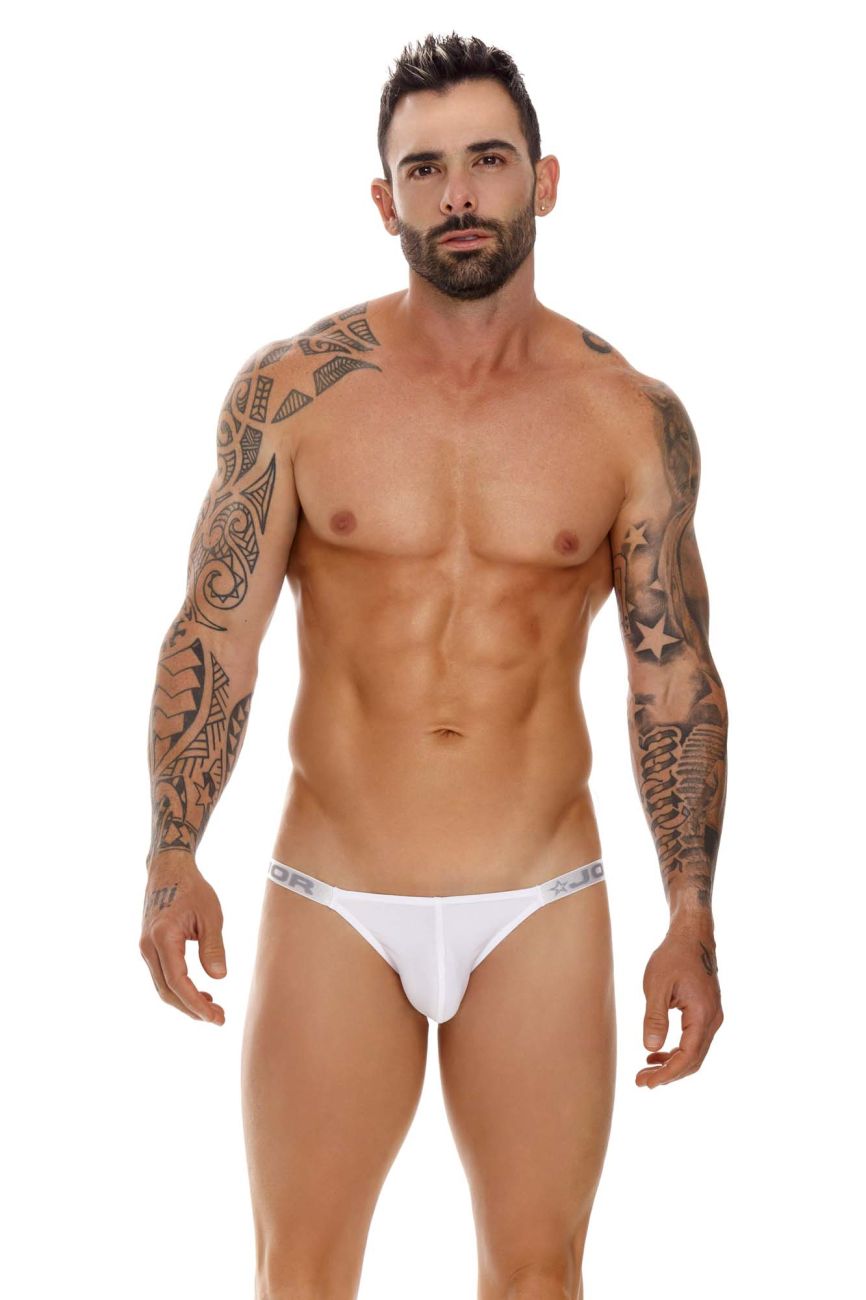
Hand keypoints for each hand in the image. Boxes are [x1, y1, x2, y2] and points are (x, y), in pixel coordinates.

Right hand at [139, 855, 226, 1023]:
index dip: (196, 1003)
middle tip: (219, 1019)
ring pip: (162, 987)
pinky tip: (200, 994)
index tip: (215, 1017)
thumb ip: (213, 947)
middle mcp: (148, 947)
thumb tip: (219, 978)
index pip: (178, 982)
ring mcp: (146, 948)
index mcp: (162, 937)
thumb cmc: (192, 889)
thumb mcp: (210, 915)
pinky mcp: (150, 948)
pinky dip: (179, 989)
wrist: (168, 869)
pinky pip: (162, 976)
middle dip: (191, 1009)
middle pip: (167, 991)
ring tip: (213, 1009)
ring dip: (185, 1002)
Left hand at [637, 914, 722, 1086]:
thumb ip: (655, 1017)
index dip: (667, 1074)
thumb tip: (650, 1048)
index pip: (687, 1056)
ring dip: (672, 1065)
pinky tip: (656, 1052)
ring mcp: (712, 1017)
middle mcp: (713, 1019)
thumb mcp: (657, 985)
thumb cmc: (672, 956)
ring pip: (695, 1053)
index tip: (646, 1083)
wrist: (692, 936)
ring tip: (646, 1070)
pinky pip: (695, 1041)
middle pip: (694, 1060)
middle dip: (668, 1074)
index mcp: (702, 1014)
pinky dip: (677, 1051)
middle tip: (641, 1081)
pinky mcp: (707, 1013)